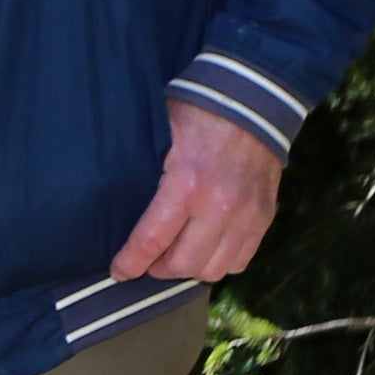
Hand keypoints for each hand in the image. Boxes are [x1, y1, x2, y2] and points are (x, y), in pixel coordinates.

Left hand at [108, 100, 285, 283]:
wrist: (251, 102)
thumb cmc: (197, 115)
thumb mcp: (159, 135)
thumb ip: (142, 172)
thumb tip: (110, 203)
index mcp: (185, 184)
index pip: (151, 241)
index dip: (130, 263)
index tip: (119, 271)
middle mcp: (218, 206)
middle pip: (183, 265)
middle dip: (158, 269)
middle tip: (148, 261)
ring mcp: (246, 215)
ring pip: (214, 270)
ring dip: (190, 269)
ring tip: (177, 257)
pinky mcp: (264, 217)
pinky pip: (241, 260)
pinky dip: (220, 262)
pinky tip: (206, 249)